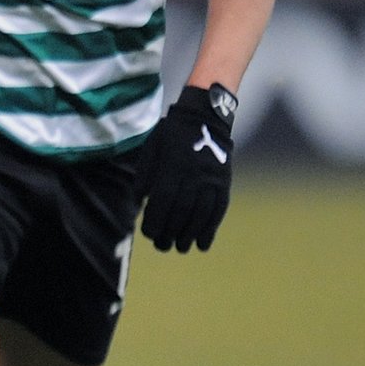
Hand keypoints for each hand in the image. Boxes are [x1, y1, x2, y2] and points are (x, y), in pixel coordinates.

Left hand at [137, 84, 236, 252]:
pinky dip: (210, 229)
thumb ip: (146, 175)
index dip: (155, 220)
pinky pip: (218, 210)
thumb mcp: (152, 148)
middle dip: (170, 232)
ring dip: (190, 235)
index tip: (148, 234)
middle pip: (181, 211)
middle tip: (162, 246)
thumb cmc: (171, 135)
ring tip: (180, 248)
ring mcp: (212, 179)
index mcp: (173, 165)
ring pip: (201, 213)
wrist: (205, 117)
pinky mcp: (225, 182)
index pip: (163, 200)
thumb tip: (140, 203)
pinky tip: (202, 244)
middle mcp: (194, 174)